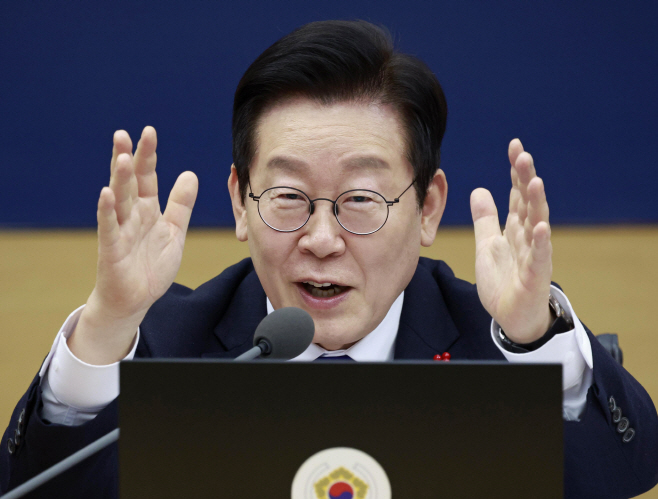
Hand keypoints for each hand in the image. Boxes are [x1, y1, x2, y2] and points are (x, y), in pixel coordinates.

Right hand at [69, 127, 197, 363]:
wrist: (136, 299)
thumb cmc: (151, 266)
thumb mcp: (173, 232)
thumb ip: (181, 205)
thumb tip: (190, 173)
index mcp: (147, 210)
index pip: (147, 177)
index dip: (148, 156)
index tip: (149, 132)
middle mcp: (132, 215)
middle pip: (129, 183)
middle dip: (127, 158)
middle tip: (124, 134)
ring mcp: (120, 231)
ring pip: (119, 200)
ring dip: (119, 179)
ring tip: (121, 157)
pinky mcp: (112, 249)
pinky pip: (108, 228)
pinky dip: (107, 211)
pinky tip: (105, 193)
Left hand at [470, 139, 552, 343]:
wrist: (512, 317)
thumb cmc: (504, 281)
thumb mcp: (488, 245)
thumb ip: (485, 219)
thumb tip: (479, 190)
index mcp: (515, 228)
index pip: (517, 194)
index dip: (516, 171)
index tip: (514, 146)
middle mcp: (528, 237)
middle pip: (528, 203)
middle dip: (526, 178)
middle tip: (523, 154)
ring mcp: (534, 255)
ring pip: (537, 224)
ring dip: (536, 203)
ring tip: (534, 181)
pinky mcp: (534, 276)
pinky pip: (539, 257)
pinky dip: (540, 242)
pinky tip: (540, 226)